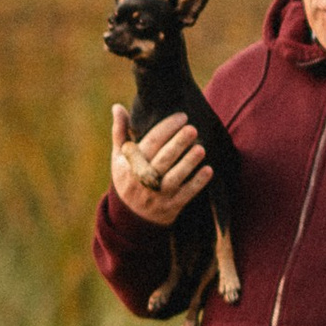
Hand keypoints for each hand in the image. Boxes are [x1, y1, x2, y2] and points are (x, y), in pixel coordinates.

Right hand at [110, 104, 210, 226]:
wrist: (131, 218)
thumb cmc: (127, 179)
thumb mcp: (119, 158)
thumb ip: (120, 132)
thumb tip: (117, 106)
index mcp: (131, 165)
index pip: (150, 143)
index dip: (166, 128)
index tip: (182, 116)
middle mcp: (144, 180)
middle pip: (162, 160)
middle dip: (178, 143)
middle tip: (193, 129)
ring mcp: (158, 195)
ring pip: (174, 177)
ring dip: (188, 163)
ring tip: (201, 148)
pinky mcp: (171, 207)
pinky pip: (186, 195)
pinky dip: (197, 183)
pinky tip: (208, 170)